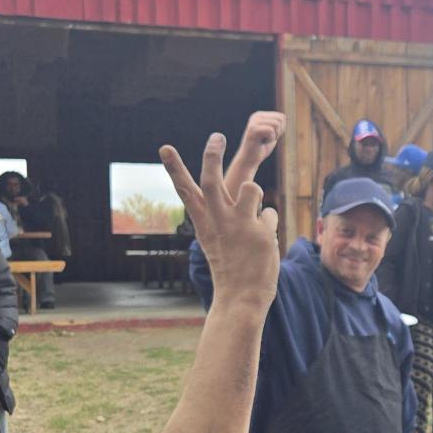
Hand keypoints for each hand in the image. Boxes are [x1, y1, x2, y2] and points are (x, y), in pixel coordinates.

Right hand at [162, 133, 279, 308]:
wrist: (241, 296)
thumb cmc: (229, 267)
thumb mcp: (215, 239)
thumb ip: (219, 215)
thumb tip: (236, 190)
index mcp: (203, 223)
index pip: (185, 191)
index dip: (174, 168)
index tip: (164, 147)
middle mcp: (218, 220)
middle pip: (212, 178)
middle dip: (212, 154)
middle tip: (216, 136)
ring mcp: (238, 224)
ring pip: (250, 186)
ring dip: (254, 193)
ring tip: (252, 213)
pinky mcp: (260, 231)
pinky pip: (269, 213)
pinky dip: (268, 223)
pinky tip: (263, 240)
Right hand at [225, 111, 285, 196]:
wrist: (249, 160)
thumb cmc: (261, 149)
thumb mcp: (272, 134)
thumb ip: (277, 125)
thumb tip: (284, 117)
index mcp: (260, 115)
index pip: (282, 117)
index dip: (281, 130)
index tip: (270, 136)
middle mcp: (256, 116)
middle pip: (280, 119)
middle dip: (278, 132)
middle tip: (267, 139)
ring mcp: (254, 122)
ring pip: (277, 124)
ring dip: (274, 136)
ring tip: (263, 141)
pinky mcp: (253, 129)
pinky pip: (271, 131)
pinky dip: (270, 140)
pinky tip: (261, 143)